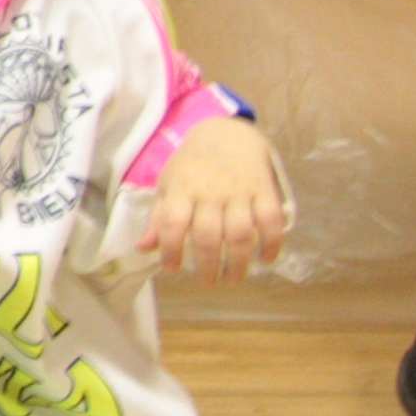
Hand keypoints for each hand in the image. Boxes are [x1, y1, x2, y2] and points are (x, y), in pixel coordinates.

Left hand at [148, 119, 291, 282]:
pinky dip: (271, 243)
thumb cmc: (192, 166)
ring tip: (233, 279)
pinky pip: (271, 221)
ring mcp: (239, 191)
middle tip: (209, 282)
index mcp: (181, 189)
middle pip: (208, 235)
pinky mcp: (265, 190)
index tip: (172, 269)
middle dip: (208, 266)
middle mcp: (209, 192)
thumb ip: (159, 218)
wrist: (226, 133)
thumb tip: (143, 249)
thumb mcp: (169, 185)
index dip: (170, 250)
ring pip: (240, 233)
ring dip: (238, 262)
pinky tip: (265, 259)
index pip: (172, 223)